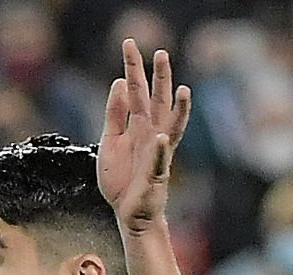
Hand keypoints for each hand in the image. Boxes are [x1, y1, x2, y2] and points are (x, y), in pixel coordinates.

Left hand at [97, 40, 190, 235]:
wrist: (128, 214)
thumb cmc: (122, 180)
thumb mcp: (110, 142)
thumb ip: (114, 115)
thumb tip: (119, 84)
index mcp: (138, 125)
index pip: (136, 91)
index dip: (133, 68)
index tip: (129, 43)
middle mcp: (151, 134)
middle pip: (156, 101)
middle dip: (158, 77)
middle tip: (160, 52)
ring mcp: (157, 153)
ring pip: (169, 125)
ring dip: (177, 108)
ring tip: (182, 88)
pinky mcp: (156, 174)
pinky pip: (161, 160)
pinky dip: (161, 149)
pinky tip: (161, 137)